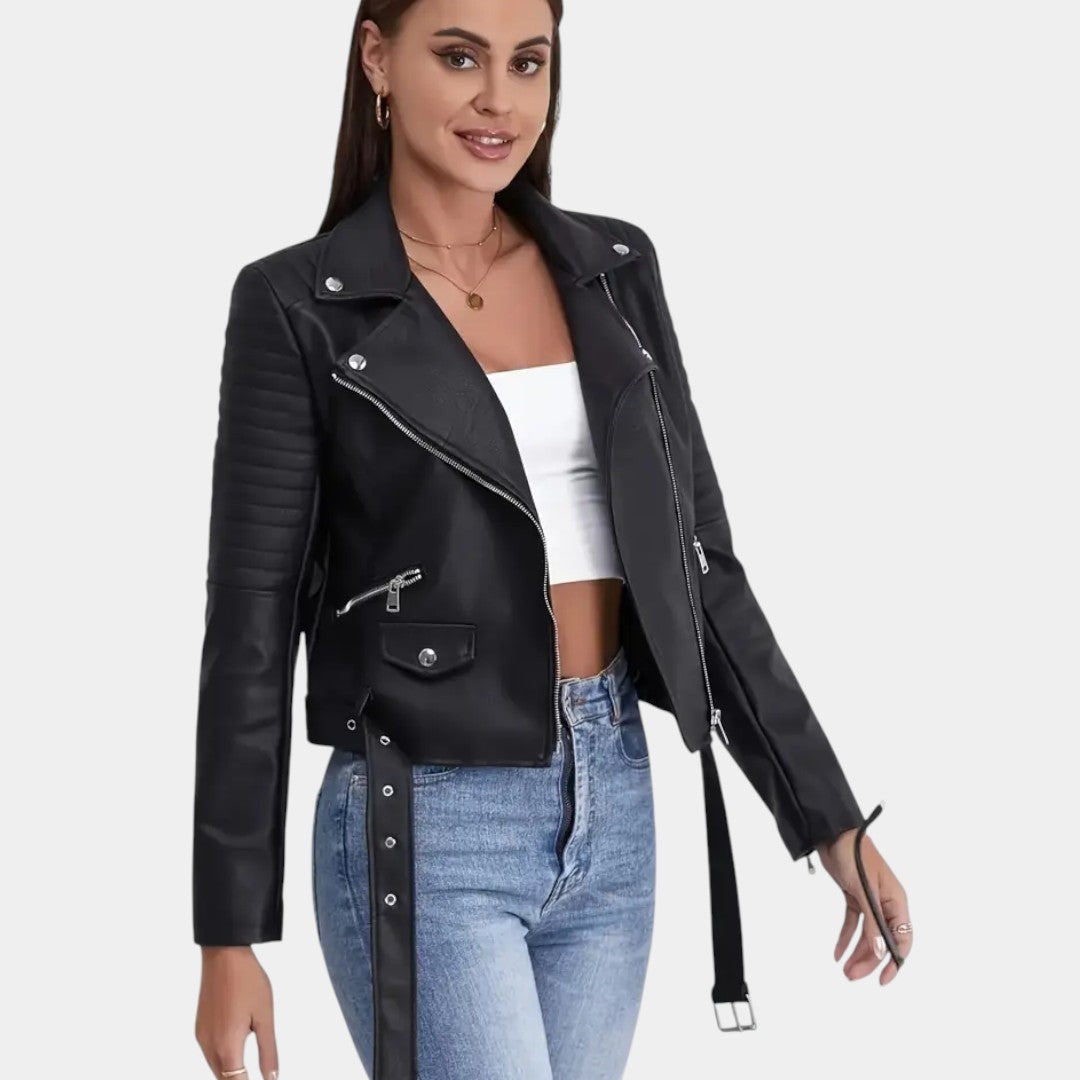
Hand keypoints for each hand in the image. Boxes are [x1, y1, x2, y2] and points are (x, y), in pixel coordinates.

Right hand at [195, 945, 279, 1078]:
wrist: (224, 954)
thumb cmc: (247, 981)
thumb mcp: (265, 1017)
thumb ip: (268, 1051)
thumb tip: (271, 1077)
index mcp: (227, 1046)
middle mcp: (209, 1046)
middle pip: (224, 1079)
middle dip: (239, 1079)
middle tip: (258, 1073)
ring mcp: (202, 1037)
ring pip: (216, 1068)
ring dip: (232, 1070)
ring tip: (249, 1066)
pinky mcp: (199, 1028)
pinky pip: (210, 1053)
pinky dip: (224, 1058)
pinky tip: (237, 1046)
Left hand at [817, 826, 911, 985]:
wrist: (833, 833)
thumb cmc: (854, 855)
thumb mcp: (864, 891)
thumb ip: (873, 922)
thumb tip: (881, 953)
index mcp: (896, 901)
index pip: (903, 939)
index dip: (895, 961)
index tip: (883, 980)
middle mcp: (886, 903)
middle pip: (883, 940)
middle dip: (870, 961)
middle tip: (851, 976)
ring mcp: (870, 900)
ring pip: (868, 935)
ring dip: (857, 953)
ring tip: (844, 970)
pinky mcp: (854, 896)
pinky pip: (853, 923)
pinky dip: (846, 937)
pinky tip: (837, 952)